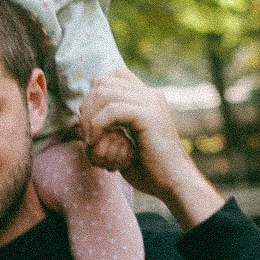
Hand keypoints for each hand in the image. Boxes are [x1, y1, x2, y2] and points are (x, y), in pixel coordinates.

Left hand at [80, 67, 223, 229]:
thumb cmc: (150, 170)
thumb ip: (111, 123)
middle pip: (104, 81)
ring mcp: (151, 102)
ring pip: (105, 93)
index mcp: (147, 97)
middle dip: (88, 105)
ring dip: (89, 116)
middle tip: (86, 132)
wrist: (175, 183)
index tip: (90, 120)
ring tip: (90, 139)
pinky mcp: (149, 115)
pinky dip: (97, 125)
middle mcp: (150, 94)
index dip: (95, 94)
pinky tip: (95, 141)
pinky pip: (112, 110)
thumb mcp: (125, 141)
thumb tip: (84, 112)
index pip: (113, 75)